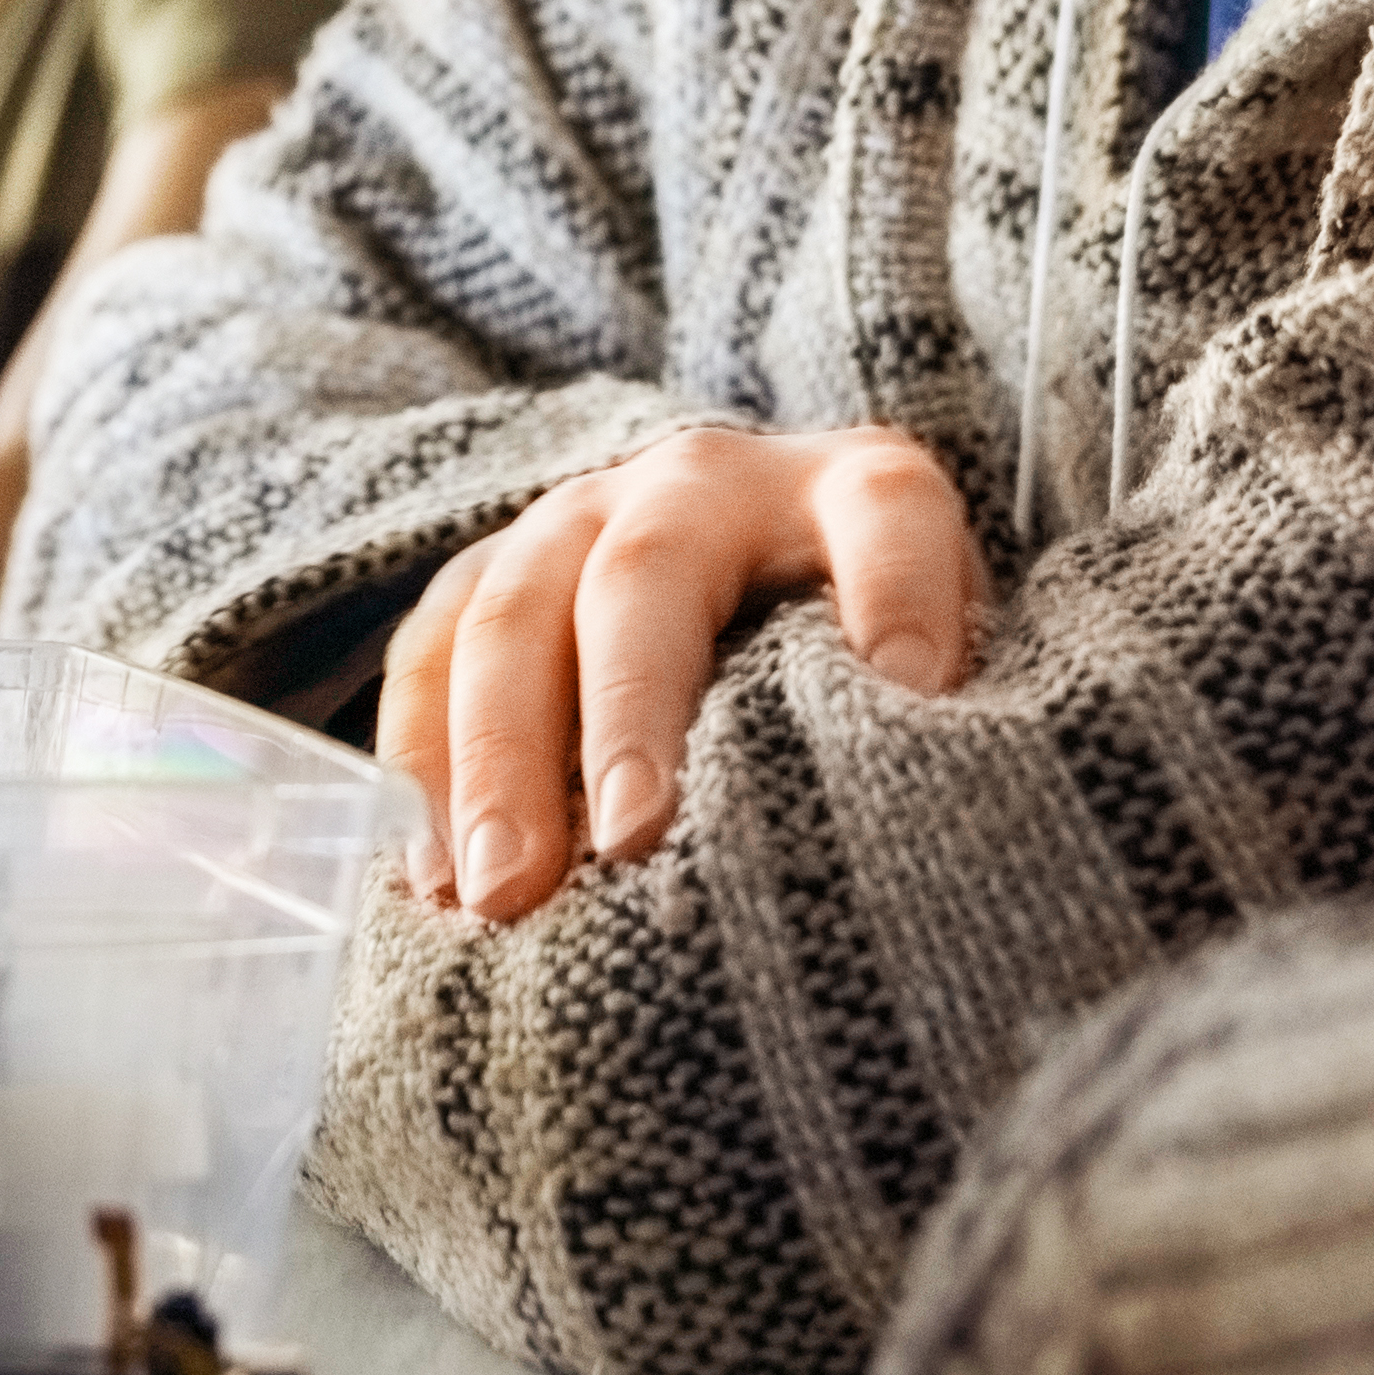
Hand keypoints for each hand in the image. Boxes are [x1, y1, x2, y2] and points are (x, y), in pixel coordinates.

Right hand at [377, 426, 978, 920]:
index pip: (884, 513)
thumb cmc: (873, 654)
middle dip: (629, 710)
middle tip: (629, 843)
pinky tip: (432, 879)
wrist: (763, 567)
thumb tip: (953, 839)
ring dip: (497, 758)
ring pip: (510, 614)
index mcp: (847, 488)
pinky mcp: (491, 571)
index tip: (909, 693)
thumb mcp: (946, 659)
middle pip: (647, 578)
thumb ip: (951, 720)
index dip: (901, 589)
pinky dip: (420, 764)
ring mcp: (577, 517)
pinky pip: (428, 652)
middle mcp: (701, 483)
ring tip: (501, 891)